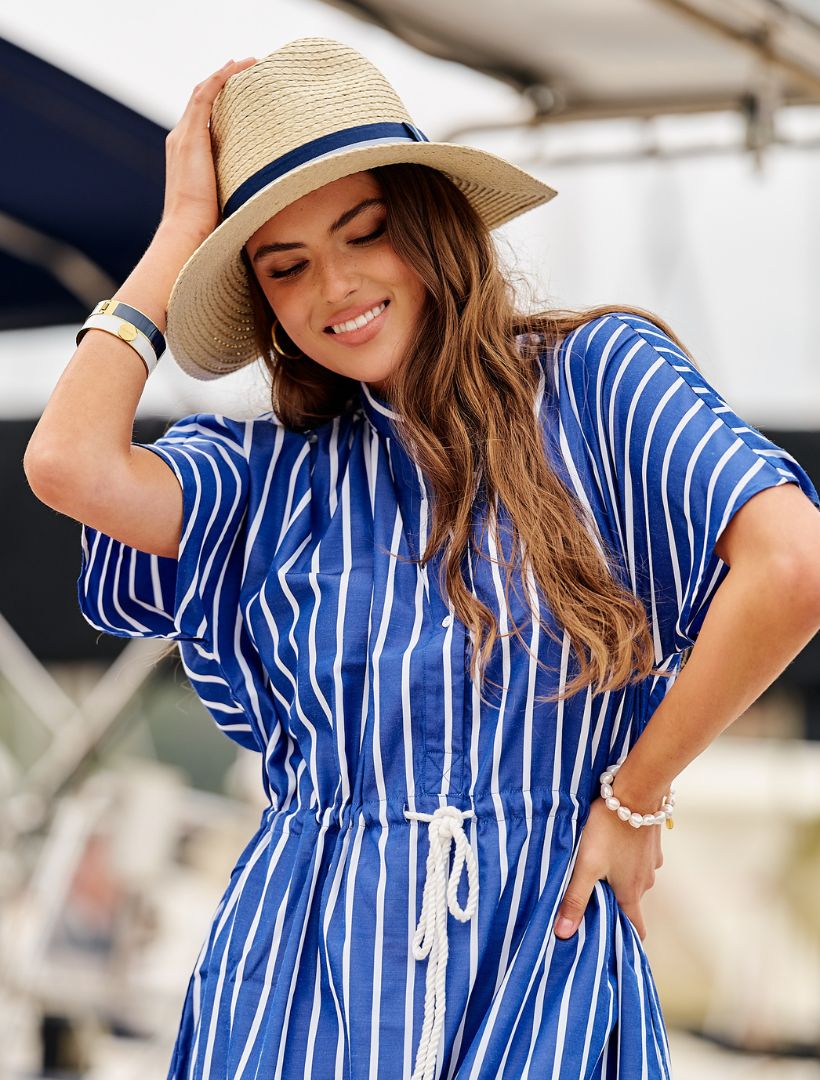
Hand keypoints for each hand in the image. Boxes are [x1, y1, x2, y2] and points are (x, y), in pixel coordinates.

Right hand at [161, 57, 257, 240]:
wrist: (188, 231)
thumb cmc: (208, 227)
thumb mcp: (225, 202)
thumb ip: (237, 189)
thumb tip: (264, 197)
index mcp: (187, 154)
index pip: (202, 118)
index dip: (221, 101)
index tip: (243, 91)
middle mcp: (181, 140)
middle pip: (201, 100)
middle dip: (224, 82)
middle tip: (248, 68)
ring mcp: (183, 136)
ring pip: (204, 92)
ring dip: (226, 74)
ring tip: (249, 62)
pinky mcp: (190, 136)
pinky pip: (206, 94)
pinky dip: (222, 77)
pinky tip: (239, 66)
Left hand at [554, 797, 663, 940]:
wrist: (635, 792)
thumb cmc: (608, 830)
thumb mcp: (586, 866)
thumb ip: (575, 899)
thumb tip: (564, 934)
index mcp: (631, 892)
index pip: (636, 929)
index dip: (625, 938)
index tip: (613, 943)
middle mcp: (645, 881)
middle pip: (630, 901)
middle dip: (614, 902)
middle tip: (592, 895)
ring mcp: (650, 861)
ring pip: (634, 878)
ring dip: (619, 876)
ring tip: (597, 865)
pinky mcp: (650, 843)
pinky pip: (637, 857)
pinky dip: (626, 856)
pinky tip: (611, 844)